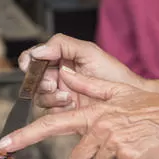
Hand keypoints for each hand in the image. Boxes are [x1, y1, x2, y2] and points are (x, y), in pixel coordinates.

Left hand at [0, 65, 158, 158]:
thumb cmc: (152, 106)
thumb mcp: (117, 90)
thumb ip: (89, 87)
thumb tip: (66, 76)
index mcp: (92, 113)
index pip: (51, 124)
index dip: (25, 135)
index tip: (4, 144)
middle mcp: (99, 128)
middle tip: (108, 151)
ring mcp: (114, 144)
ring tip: (126, 151)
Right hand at [17, 35, 141, 110]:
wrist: (130, 99)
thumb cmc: (112, 73)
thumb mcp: (88, 51)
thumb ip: (61, 45)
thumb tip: (37, 51)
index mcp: (60, 59)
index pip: (34, 58)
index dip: (28, 60)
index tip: (30, 63)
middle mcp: (57, 77)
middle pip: (33, 79)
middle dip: (38, 81)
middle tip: (51, 83)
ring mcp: (60, 95)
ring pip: (39, 97)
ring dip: (49, 96)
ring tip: (67, 96)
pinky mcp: (64, 113)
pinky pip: (49, 113)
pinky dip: (56, 108)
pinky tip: (71, 104)